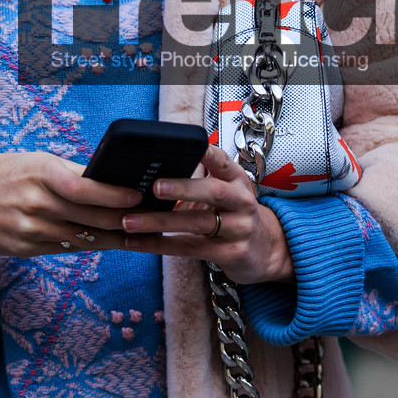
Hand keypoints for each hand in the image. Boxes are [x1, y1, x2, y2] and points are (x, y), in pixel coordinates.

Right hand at [0, 152, 141, 256]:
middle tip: (154, 220)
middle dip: (127, 220)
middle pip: (92, 217)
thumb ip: (67, 173)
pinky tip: (110, 242)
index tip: (141, 196)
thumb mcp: (29, 162)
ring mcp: (29, 230)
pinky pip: (66, 248)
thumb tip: (109, 180)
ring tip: (142, 235)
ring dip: (116, 238)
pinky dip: (90, 244)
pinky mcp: (24, 249)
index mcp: (38, 171)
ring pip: (84, 237)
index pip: (86, 187)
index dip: (117, 195)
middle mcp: (35, 202)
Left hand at [119, 144, 292, 284]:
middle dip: (182, 189)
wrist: (268, 251)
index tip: (186, 144)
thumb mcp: (225, 193)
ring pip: (197, 223)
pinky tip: (135, 242)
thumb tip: (148, 173)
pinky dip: (159, 245)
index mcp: (237, 180)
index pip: (222, 161)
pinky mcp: (231, 254)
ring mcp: (239, 229)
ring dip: (160, 222)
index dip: (206, 152)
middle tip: (154, 187)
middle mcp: (241, 201)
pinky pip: (190, 248)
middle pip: (213, 192)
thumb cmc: (233, 215)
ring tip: (129, 221)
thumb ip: (198, 181)